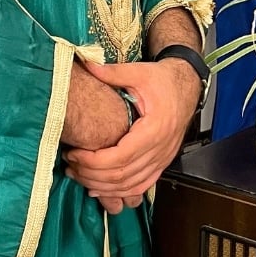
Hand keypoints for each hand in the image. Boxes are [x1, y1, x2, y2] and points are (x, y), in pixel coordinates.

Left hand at [63, 58, 200, 203]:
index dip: (94, 161)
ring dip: (103, 186)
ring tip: (79, 176)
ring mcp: (162, 159)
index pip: (120, 157)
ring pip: (130, 185)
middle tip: (70, 166)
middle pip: (122, 175)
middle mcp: (160, 149)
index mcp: (155, 128)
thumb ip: (112, 72)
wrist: (186, 86)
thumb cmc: (163, 80)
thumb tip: (87, 65)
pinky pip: (140, 186)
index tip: (74, 154)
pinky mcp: (161, 163)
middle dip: (92, 175)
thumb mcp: (139, 71)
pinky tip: (101, 188)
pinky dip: (120, 191)